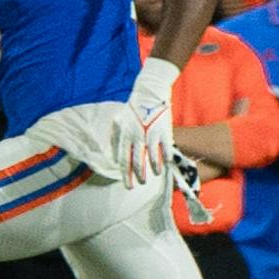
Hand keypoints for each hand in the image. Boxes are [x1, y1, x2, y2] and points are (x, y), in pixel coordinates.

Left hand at [112, 57, 177, 187]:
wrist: (148, 93)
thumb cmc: (133, 108)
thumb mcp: (119, 122)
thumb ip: (116, 138)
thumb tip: (114, 156)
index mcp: (124, 135)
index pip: (123, 160)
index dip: (125, 174)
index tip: (127, 185)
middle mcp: (136, 137)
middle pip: (136, 162)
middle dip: (138, 176)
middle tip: (139, 184)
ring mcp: (150, 135)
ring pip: (151, 158)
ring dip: (152, 169)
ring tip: (154, 175)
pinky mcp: (163, 131)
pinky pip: (165, 149)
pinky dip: (165, 158)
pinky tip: (165, 164)